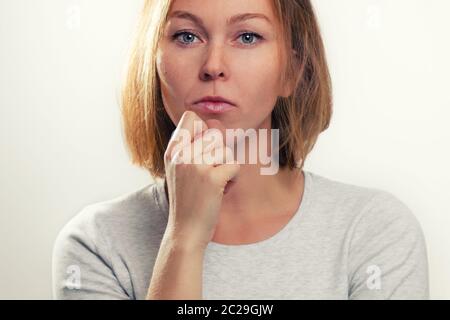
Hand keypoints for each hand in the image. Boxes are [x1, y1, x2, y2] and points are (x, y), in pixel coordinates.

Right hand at [163, 111, 239, 249]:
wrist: (185, 231)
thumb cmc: (188, 199)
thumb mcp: (181, 169)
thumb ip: (195, 145)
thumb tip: (216, 123)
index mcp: (172, 150)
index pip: (192, 117)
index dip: (204, 130)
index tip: (203, 151)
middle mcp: (181, 154)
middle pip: (214, 132)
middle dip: (219, 152)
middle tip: (211, 171)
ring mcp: (195, 165)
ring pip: (226, 149)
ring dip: (227, 167)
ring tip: (215, 183)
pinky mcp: (211, 178)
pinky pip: (234, 165)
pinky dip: (233, 179)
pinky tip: (221, 190)